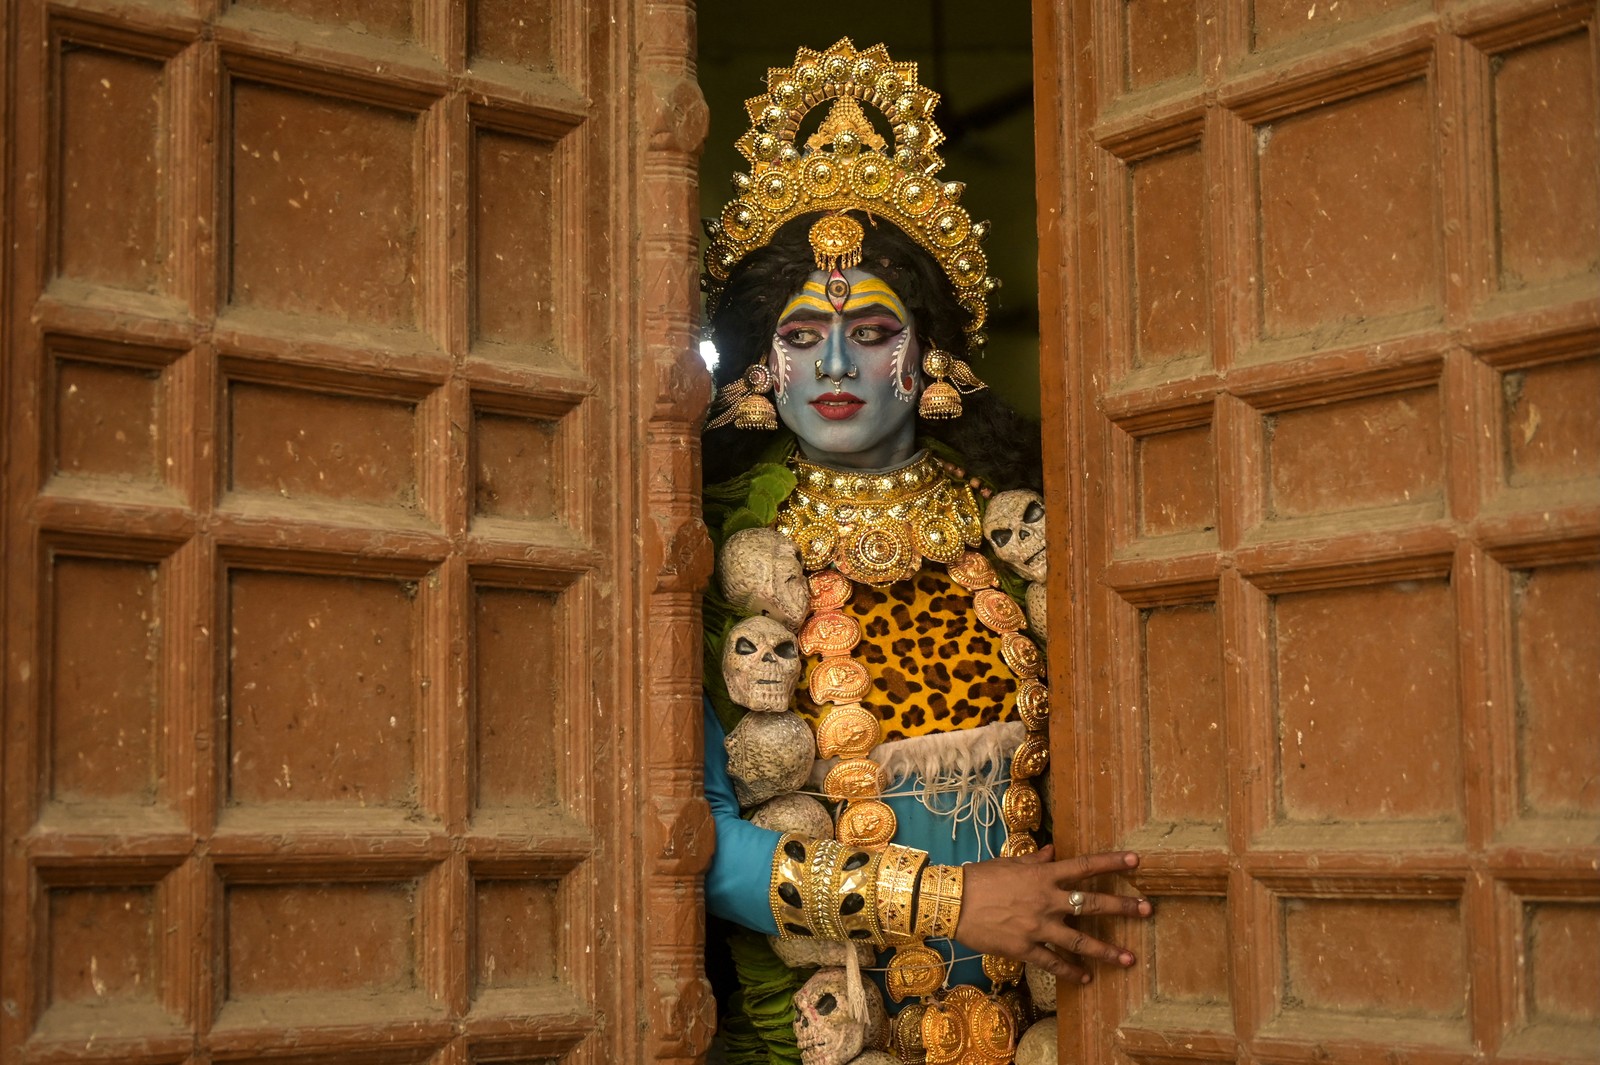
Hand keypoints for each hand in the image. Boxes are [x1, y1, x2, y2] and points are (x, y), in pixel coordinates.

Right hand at [952, 845, 1151, 984]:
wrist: (952, 902)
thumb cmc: (980, 878)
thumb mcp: (1009, 863)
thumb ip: (1035, 861)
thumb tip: (1052, 850)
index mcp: (1043, 876)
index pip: (1084, 867)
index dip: (1111, 863)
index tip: (1136, 861)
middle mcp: (1046, 900)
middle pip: (1092, 903)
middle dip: (1122, 907)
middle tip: (1147, 910)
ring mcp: (1037, 926)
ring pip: (1079, 940)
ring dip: (1106, 950)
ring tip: (1129, 959)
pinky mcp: (1025, 948)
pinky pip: (1052, 962)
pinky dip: (1070, 971)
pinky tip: (1085, 978)